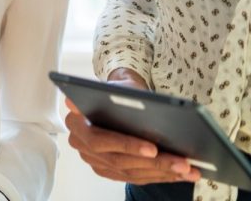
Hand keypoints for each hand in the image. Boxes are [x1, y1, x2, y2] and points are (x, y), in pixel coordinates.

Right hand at [63, 70, 199, 183]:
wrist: (117, 98)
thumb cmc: (118, 90)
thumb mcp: (115, 86)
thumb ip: (106, 94)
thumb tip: (76, 104)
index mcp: (75, 123)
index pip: (99, 140)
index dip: (126, 145)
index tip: (153, 148)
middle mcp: (81, 145)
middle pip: (119, 161)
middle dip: (154, 163)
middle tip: (182, 163)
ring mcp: (94, 161)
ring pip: (130, 173)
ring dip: (162, 173)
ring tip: (189, 170)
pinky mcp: (108, 171)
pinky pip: (135, 178)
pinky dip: (159, 176)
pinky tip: (180, 174)